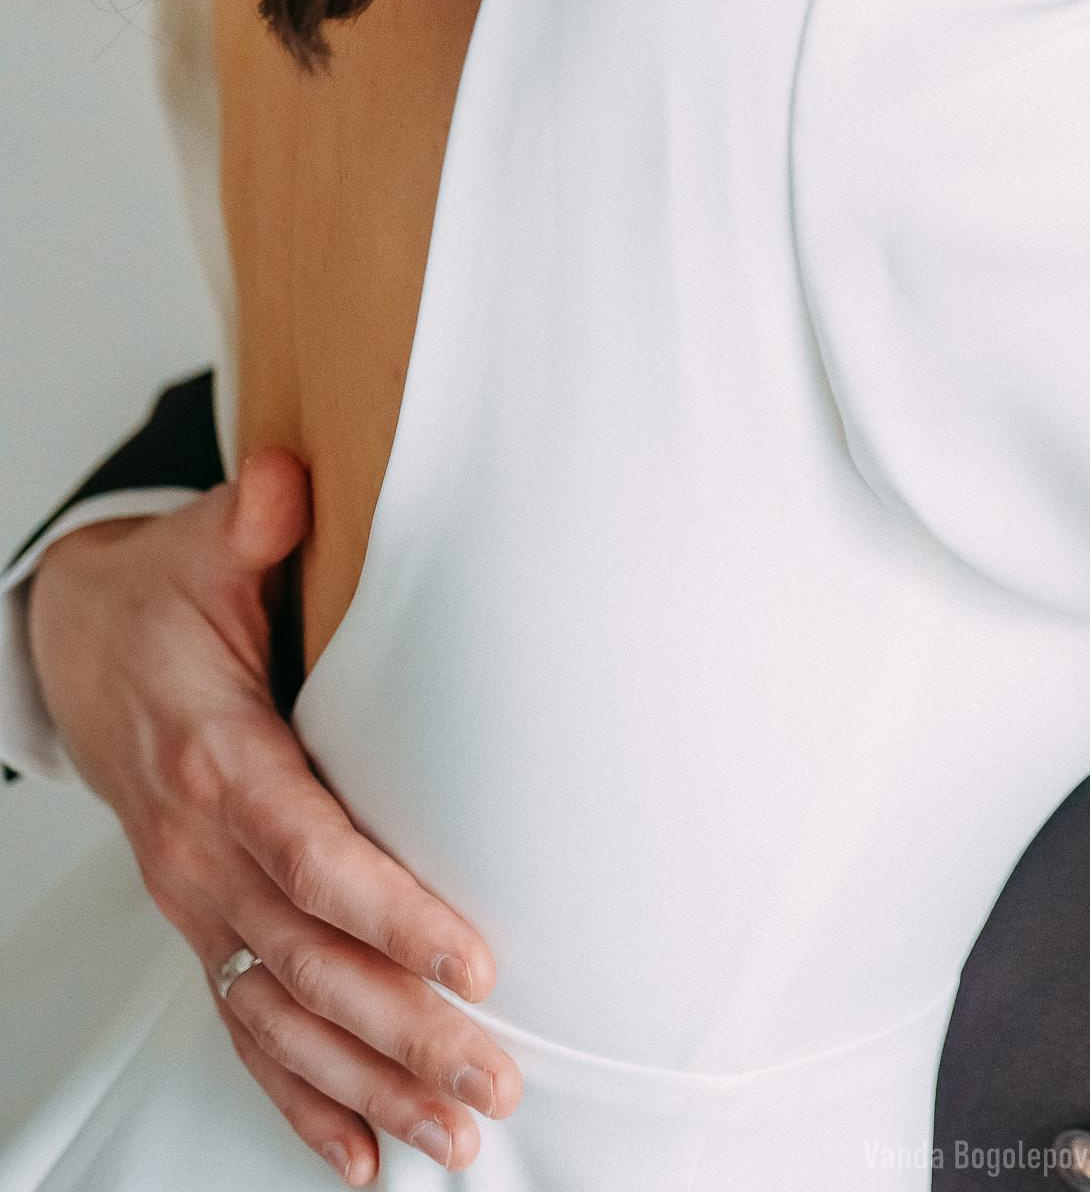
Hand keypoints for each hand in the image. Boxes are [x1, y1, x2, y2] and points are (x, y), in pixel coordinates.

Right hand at [27, 451, 518, 1177]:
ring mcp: (198, 902)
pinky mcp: (202, 926)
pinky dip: (304, 1101)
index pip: (315, 854)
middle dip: (408, 1029)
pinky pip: (249, 1028)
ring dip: (373, 1083)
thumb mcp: (200, 545)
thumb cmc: (160, 598)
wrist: (73, 648)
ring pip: (289, 1014)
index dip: (394, 913)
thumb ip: (253, 521)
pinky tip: (364, 1158)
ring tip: (458, 1136)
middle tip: (497, 1079)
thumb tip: (289, 483)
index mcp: (219, 760)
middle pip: (314, 959)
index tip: (475, 960)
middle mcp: (203, 851)